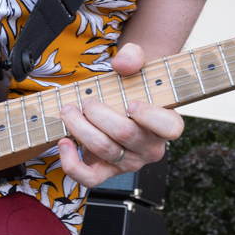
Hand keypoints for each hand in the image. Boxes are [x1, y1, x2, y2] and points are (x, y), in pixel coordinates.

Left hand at [58, 43, 183, 187]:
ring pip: (104, 149)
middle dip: (98, 113)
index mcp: (167, 123)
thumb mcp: (138, 63)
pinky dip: (72, 163)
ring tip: (68, 110)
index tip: (131, 103)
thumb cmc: (133, 83)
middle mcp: (151, 147)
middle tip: (86, 100)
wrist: (122, 101)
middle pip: (124, 134)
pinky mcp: (107, 171)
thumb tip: (121, 64)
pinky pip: (89, 178)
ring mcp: (129, 162)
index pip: (170, 128)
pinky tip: (64, 141)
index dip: (150, 116)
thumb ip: (134, 56)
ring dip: (80, 127)